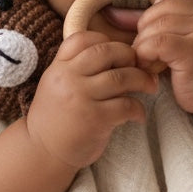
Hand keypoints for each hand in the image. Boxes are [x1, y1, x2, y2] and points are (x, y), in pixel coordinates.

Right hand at [25, 31, 158, 168]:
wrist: (42, 152)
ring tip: (150, 86)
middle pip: (106, 51)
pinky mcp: (95, 119)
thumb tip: (114, 56)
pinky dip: (139, 109)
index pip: (82, 39)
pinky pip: (126, 105)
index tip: (118, 54)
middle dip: (129, 56)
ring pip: (121, 77)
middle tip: (140, 66)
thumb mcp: (56, 86)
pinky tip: (139, 115)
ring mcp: (81, 98)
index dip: (105, 40)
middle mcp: (68, 78)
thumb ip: (76, 69)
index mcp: (59, 68)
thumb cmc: (56, 119)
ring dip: (142, 80)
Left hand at [132, 0, 192, 116]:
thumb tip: (134, 15)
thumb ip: (179, 25)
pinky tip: (149, 67)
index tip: (154, 29)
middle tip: (144, 49)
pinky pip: (156, 43)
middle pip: (163, 9)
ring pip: (157, 25)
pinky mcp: (192, 52)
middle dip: (146, 28)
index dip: (159, 7)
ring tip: (146, 61)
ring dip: (143, 44)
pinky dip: (145, 54)